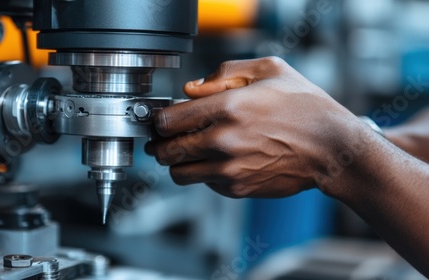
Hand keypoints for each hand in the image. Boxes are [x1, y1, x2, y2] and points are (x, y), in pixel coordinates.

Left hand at [147, 57, 362, 197]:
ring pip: (178, 174)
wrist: (331, 148)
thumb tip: (191, 89)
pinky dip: (204, 174)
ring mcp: (229, 169)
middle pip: (166, 151)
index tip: (161, 119)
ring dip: (177, 163)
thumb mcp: (268, 70)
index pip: (168, 120)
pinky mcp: (237, 189)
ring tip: (189, 152)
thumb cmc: (304, 107)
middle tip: (166, 139)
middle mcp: (223, 142)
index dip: (158, 119)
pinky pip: (204, 184)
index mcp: (227, 108)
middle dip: (161, 144)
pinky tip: (219, 160)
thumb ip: (223, 73)